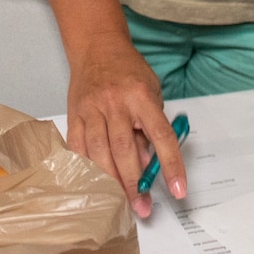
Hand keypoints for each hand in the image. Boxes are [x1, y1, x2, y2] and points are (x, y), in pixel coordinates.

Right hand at [64, 35, 186, 217]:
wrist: (97, 46)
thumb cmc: (128, 71)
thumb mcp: (152, 92)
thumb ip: (150, 127)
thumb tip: (148, 164)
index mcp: (142, 96)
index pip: (161, 136)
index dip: (171, 165)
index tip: (179, 190)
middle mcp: (115, 102)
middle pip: (125, 149)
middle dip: (135, 183)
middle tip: (143, 207)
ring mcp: (92, 108)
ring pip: (99, 151)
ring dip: (111, 181)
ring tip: (121, 202)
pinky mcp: (74, 113)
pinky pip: (77, 146)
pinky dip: (86, 167)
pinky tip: (94, 182)